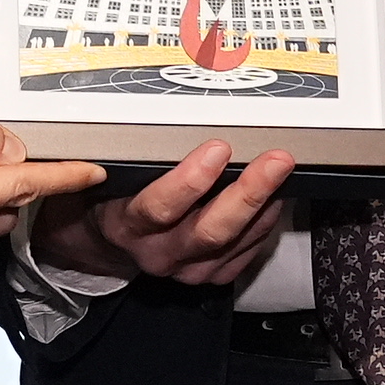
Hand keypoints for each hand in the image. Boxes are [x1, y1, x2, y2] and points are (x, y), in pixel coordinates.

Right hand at [31, 139, 298, 288]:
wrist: (102, 242)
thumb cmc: (108, 195)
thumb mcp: (105, 172)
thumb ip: (129, 153)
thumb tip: (164, 108)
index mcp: (126, 225)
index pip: (158, 208)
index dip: (191, 181)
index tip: (218, 148)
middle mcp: (156, 253)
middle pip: (209, 230)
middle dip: (248, 192)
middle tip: (276, 159)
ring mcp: (185, 270)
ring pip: (233, 243)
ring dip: (264, 206)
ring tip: (282, 171)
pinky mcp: (208, 277)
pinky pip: (244, 255)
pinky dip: (263, 225)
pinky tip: (274, 199)